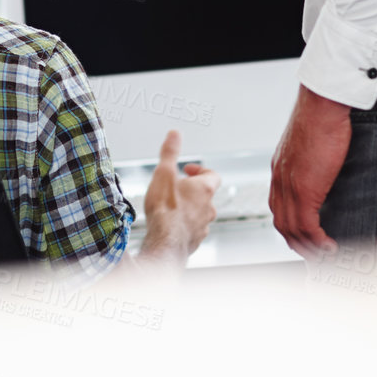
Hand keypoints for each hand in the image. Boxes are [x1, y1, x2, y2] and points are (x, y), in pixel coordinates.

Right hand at [139, 130, 219, 262]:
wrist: (165, 242)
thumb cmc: (166, 210)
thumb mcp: (164, 173)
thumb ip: (170, 152)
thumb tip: (175, 135)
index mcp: (205, 189)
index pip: (212, 175)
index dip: (201, 171)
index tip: (188, 170)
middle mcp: (209, 207)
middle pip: (206, 194)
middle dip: (192, 190)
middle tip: (177, 188)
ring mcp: (203, 225)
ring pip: (200, 213)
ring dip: (189, 208)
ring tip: (172, 207)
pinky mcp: (195, 240)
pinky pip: (193, 229)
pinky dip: (185, 225)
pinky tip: (171, 225)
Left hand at [269, 85, 352, 257]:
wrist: (321, 106)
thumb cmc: (319, 116)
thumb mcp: (307, 143)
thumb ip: (309, 160)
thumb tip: (322, 168)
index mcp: (280, 170)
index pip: (278, 206)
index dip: (289, 225)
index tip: (301, 236)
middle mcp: (280, 180)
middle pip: (281, 222)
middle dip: (296, 242)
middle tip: (312, 254)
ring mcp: (290, 186)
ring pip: (292, 228)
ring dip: (307, 246)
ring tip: (322, 255)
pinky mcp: (305, 189)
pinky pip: (307, 224)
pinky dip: (316, 240)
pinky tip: (328, 245)